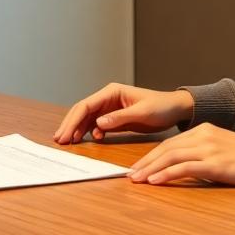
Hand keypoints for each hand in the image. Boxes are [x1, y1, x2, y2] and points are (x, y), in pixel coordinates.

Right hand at [53, 83, 194, 143]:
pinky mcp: (114, 118)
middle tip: (59, 140)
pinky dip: (89, 133)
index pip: (86, 105)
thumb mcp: (142, 112)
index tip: (65, 135)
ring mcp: (110, 108)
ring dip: (77, 129)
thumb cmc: (161, 106)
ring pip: (87, 119)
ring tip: (68, 142)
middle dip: (70, 125)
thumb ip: (120, 118)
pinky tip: (88, 141)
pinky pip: (96, 125)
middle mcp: (107, 98)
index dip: (73, 120)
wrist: (175, 109)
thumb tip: (98, 124)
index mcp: (112, 92)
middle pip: (82, 111)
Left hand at [127, 123, 234, 186]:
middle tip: (129, 174)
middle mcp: (203, 135)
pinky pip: (184, 168)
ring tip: (136, 179)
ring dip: (150, 169)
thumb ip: (204, 153)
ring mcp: (209, 149)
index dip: (151, 155)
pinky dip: (166, 174)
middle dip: (145, 162)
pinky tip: (155, 181)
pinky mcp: (215, 163)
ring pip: (170, 156)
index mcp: (204, 130)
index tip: (138, 166)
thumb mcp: (223, 149)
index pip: (170, 142)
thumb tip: (185, 168)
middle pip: (166, 148)